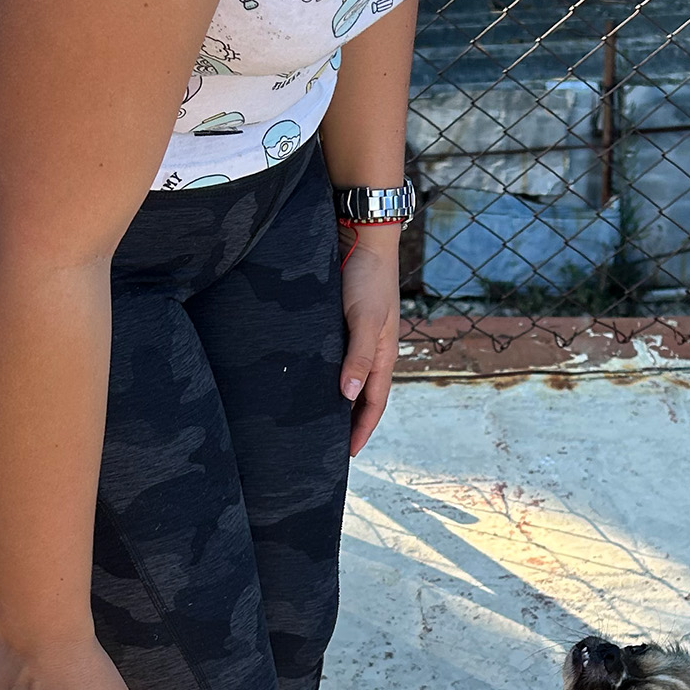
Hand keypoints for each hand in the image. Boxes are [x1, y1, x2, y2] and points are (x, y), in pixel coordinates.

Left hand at [338, 226, 400, 455]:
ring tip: (315, 419)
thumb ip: (358, 356)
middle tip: (329, 445)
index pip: (373, 403)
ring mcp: (355, 335)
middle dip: (349, 421)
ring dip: (336, 399)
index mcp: (382, 354)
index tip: (347, 454)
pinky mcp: (339, 321)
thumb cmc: (368, 277)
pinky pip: (334, 357)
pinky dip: (325, 374)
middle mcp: (370, 348)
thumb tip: (348, 395)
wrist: (362, 235)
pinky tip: (307, 379)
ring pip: (347, 377)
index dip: (361, 429)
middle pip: (361, 395)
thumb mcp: (365, 318)